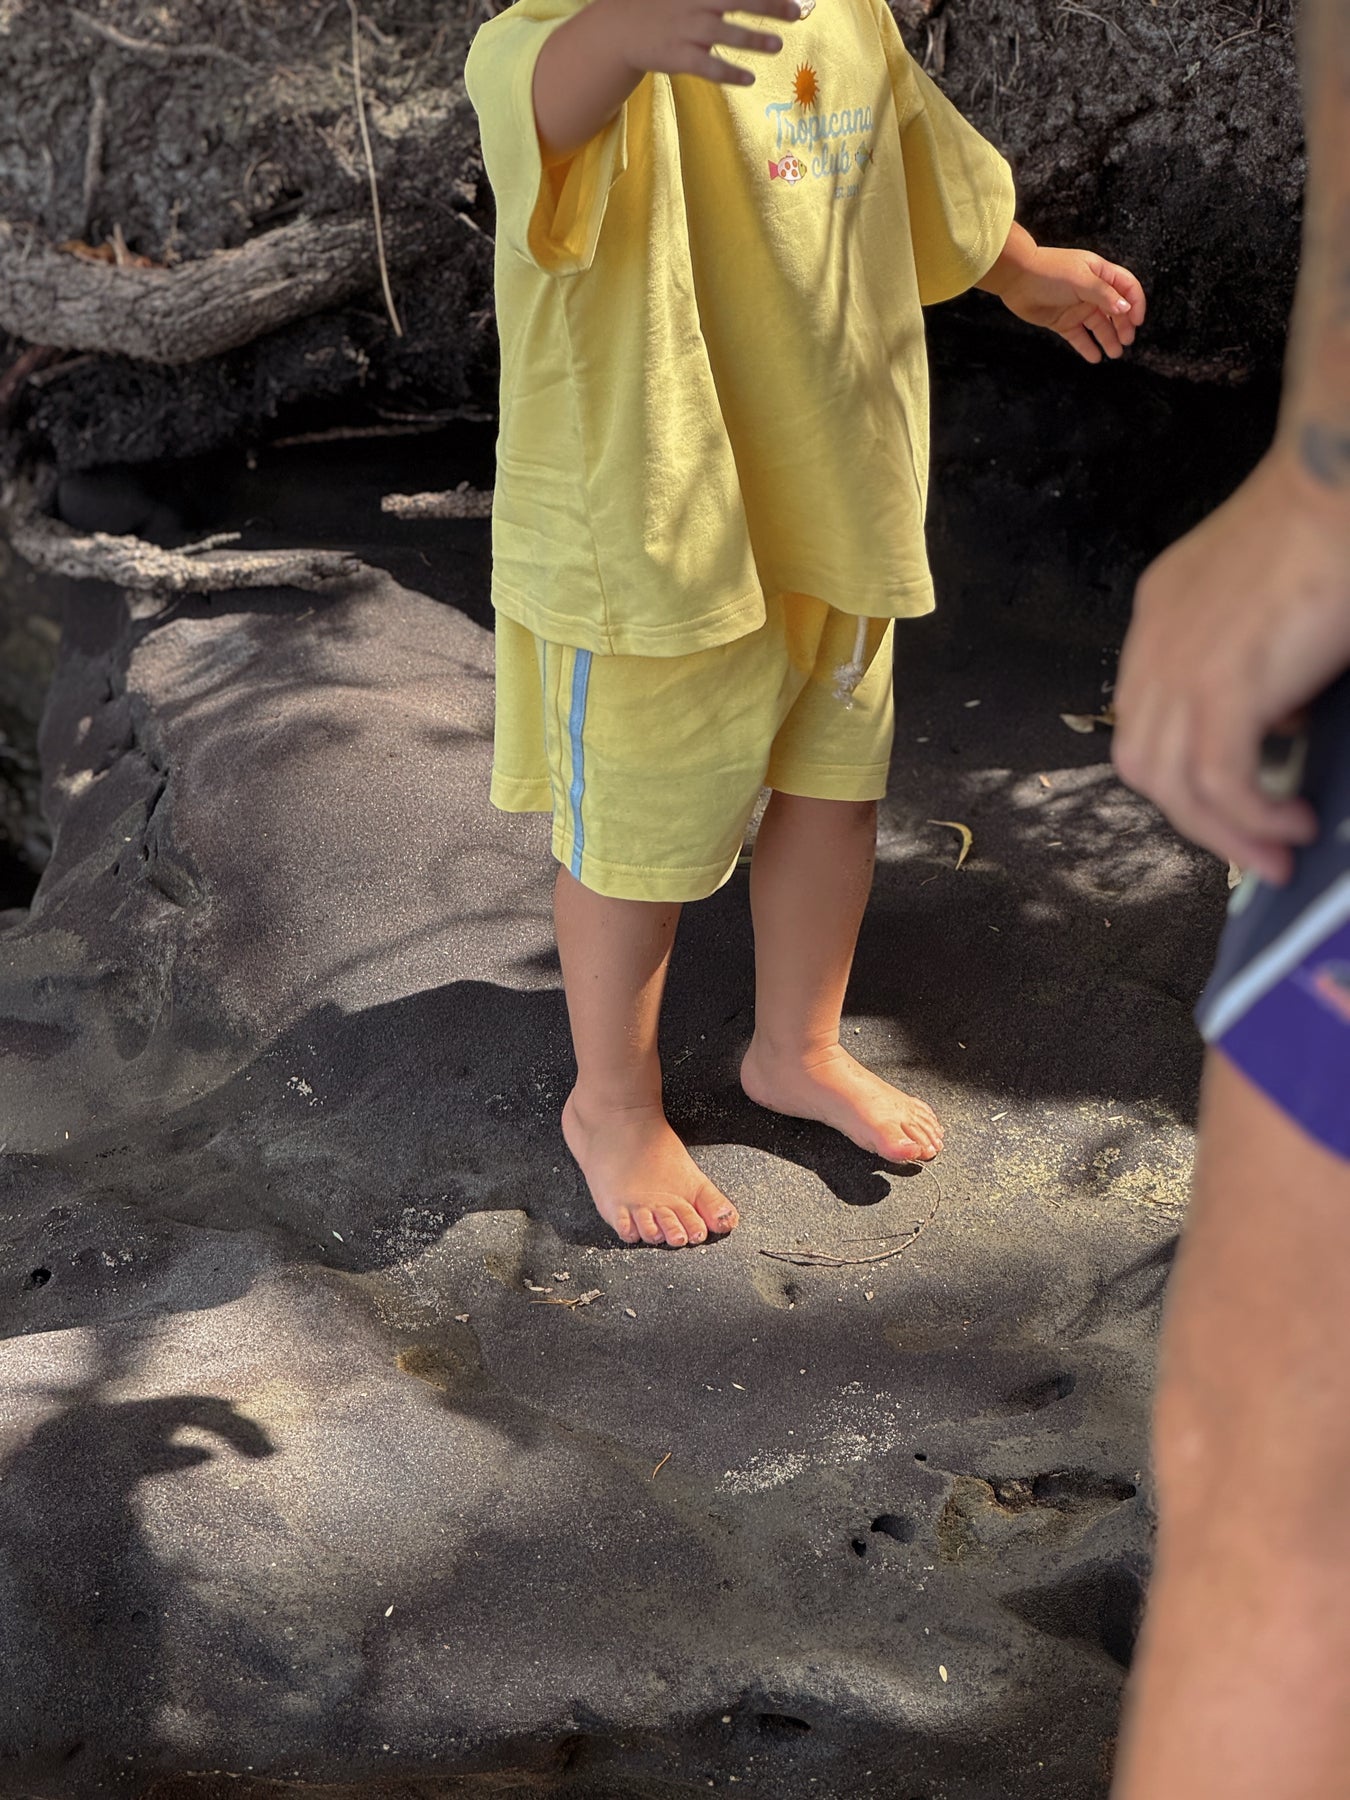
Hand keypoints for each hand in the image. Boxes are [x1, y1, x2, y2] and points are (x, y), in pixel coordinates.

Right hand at [602, 0, 808, 85]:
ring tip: (778, 46)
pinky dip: (729, 73)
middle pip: (738, 1)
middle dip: (769, 6)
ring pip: (725, 34)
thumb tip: (742, 0)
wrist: (621, 28)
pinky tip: (749, 79)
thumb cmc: (663, 6)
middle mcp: (695, 4)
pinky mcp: (678, 57)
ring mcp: (686, 31)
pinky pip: (708, 67)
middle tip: (796, 13)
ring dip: (754, 39)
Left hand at [996, 245, 1146, 363]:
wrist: (1016, 278)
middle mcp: (1091, 291)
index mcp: (1100, 274)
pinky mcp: (1063, 321)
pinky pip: (1079, 337)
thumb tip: (1125, 308)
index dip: (1135, 303)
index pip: (1127, 288)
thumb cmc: (1049, 272)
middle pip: (1115, 310)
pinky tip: (1095, 358)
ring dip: (1108, 339)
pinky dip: (1087, 347)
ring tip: (1115, 353)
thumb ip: (1104, 295)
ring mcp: (1077, 307)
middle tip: (1126, 341)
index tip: (1137, 322)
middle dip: (1123, 325)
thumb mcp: (1082, 280)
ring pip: (1098, 326)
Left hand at [1112, 447, 1349, 883]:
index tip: (1230, 801)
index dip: (1184, 767)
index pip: (1147, 716)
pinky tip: (1292, 824)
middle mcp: (1155, 642)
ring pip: (1170, 785)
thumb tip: (1282, 719)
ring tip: (1278, 851)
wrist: (1339, 471)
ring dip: (1224, 831)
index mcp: (1164, 614)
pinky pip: (1217, 782)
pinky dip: (1251, 817)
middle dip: (1196, 816)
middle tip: (1252, 847)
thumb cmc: (1329, 526)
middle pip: (1144, 761)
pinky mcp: (1220, 685)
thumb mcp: (1279, 602)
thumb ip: (1267, 662)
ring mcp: (1179, 665)